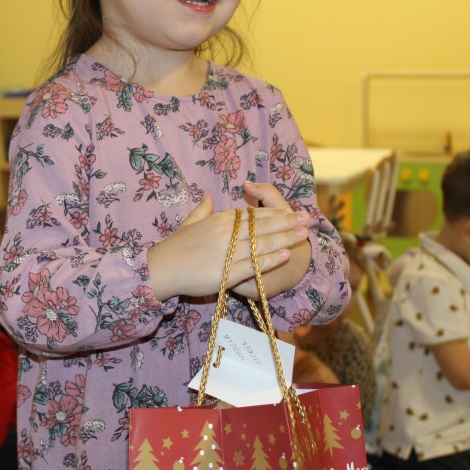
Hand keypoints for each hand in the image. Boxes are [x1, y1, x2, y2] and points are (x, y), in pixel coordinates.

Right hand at [146, 186, 309, 300]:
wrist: (162, 269)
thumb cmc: (174, 248)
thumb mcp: (189, 223)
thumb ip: (202, 210)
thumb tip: (209, 197)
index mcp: (219, 220)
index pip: (253, 215)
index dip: (274, 213)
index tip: (290, 212)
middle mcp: (226, 233)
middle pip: (263, 226)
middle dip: (287, 223)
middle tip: (307, 219)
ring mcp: (227, 253)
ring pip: (262, 244)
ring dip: (285, 238)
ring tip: (303, 234)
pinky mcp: (227, 273)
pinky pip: (253, 265)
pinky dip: (270, 259)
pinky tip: (285, 254)